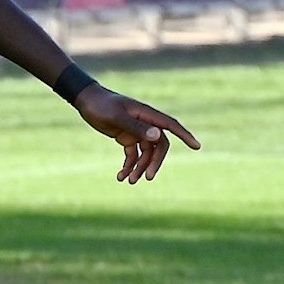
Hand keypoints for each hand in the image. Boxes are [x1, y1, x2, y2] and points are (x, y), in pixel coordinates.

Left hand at [73, 85, 200, 183]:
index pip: (171, 126)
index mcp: (147, 115)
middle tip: (147, 178)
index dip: (185, 136)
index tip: (197, 146)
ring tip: (129, 181)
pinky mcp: (126, 138)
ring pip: (145, 154)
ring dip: (139, 167)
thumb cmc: (101, 105)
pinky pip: (133, 155)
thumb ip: (136, 126)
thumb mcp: (116, 116)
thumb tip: (158, 136)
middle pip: (158, 146)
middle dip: (154, 162)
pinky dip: (129, 166)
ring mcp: (137, 132)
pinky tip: (121, 176)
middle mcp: (145, 124)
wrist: (86, 102)